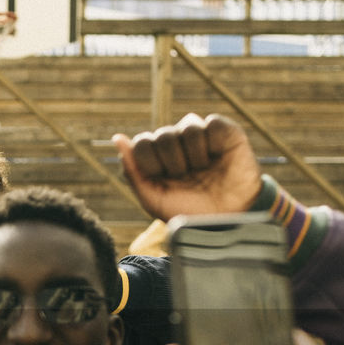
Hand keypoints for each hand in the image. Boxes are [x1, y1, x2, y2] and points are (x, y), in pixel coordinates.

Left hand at [112, 113, 263, 219]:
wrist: (226, 221)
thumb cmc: (188, 212)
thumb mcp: (154, 199)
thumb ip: (133, 170)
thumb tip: (117, 138)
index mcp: (157, 157)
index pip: (141, 143)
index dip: (151, 163)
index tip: (164, 180)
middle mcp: (176, 142)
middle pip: (162, 134)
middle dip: (173, 162)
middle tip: (186, 177)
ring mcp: (200, 135)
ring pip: (187, 125)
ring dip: (193, 155)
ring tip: (203, 170)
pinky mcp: (224, 132)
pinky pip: (210, 123)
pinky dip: (212, 143)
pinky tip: (217, 158)